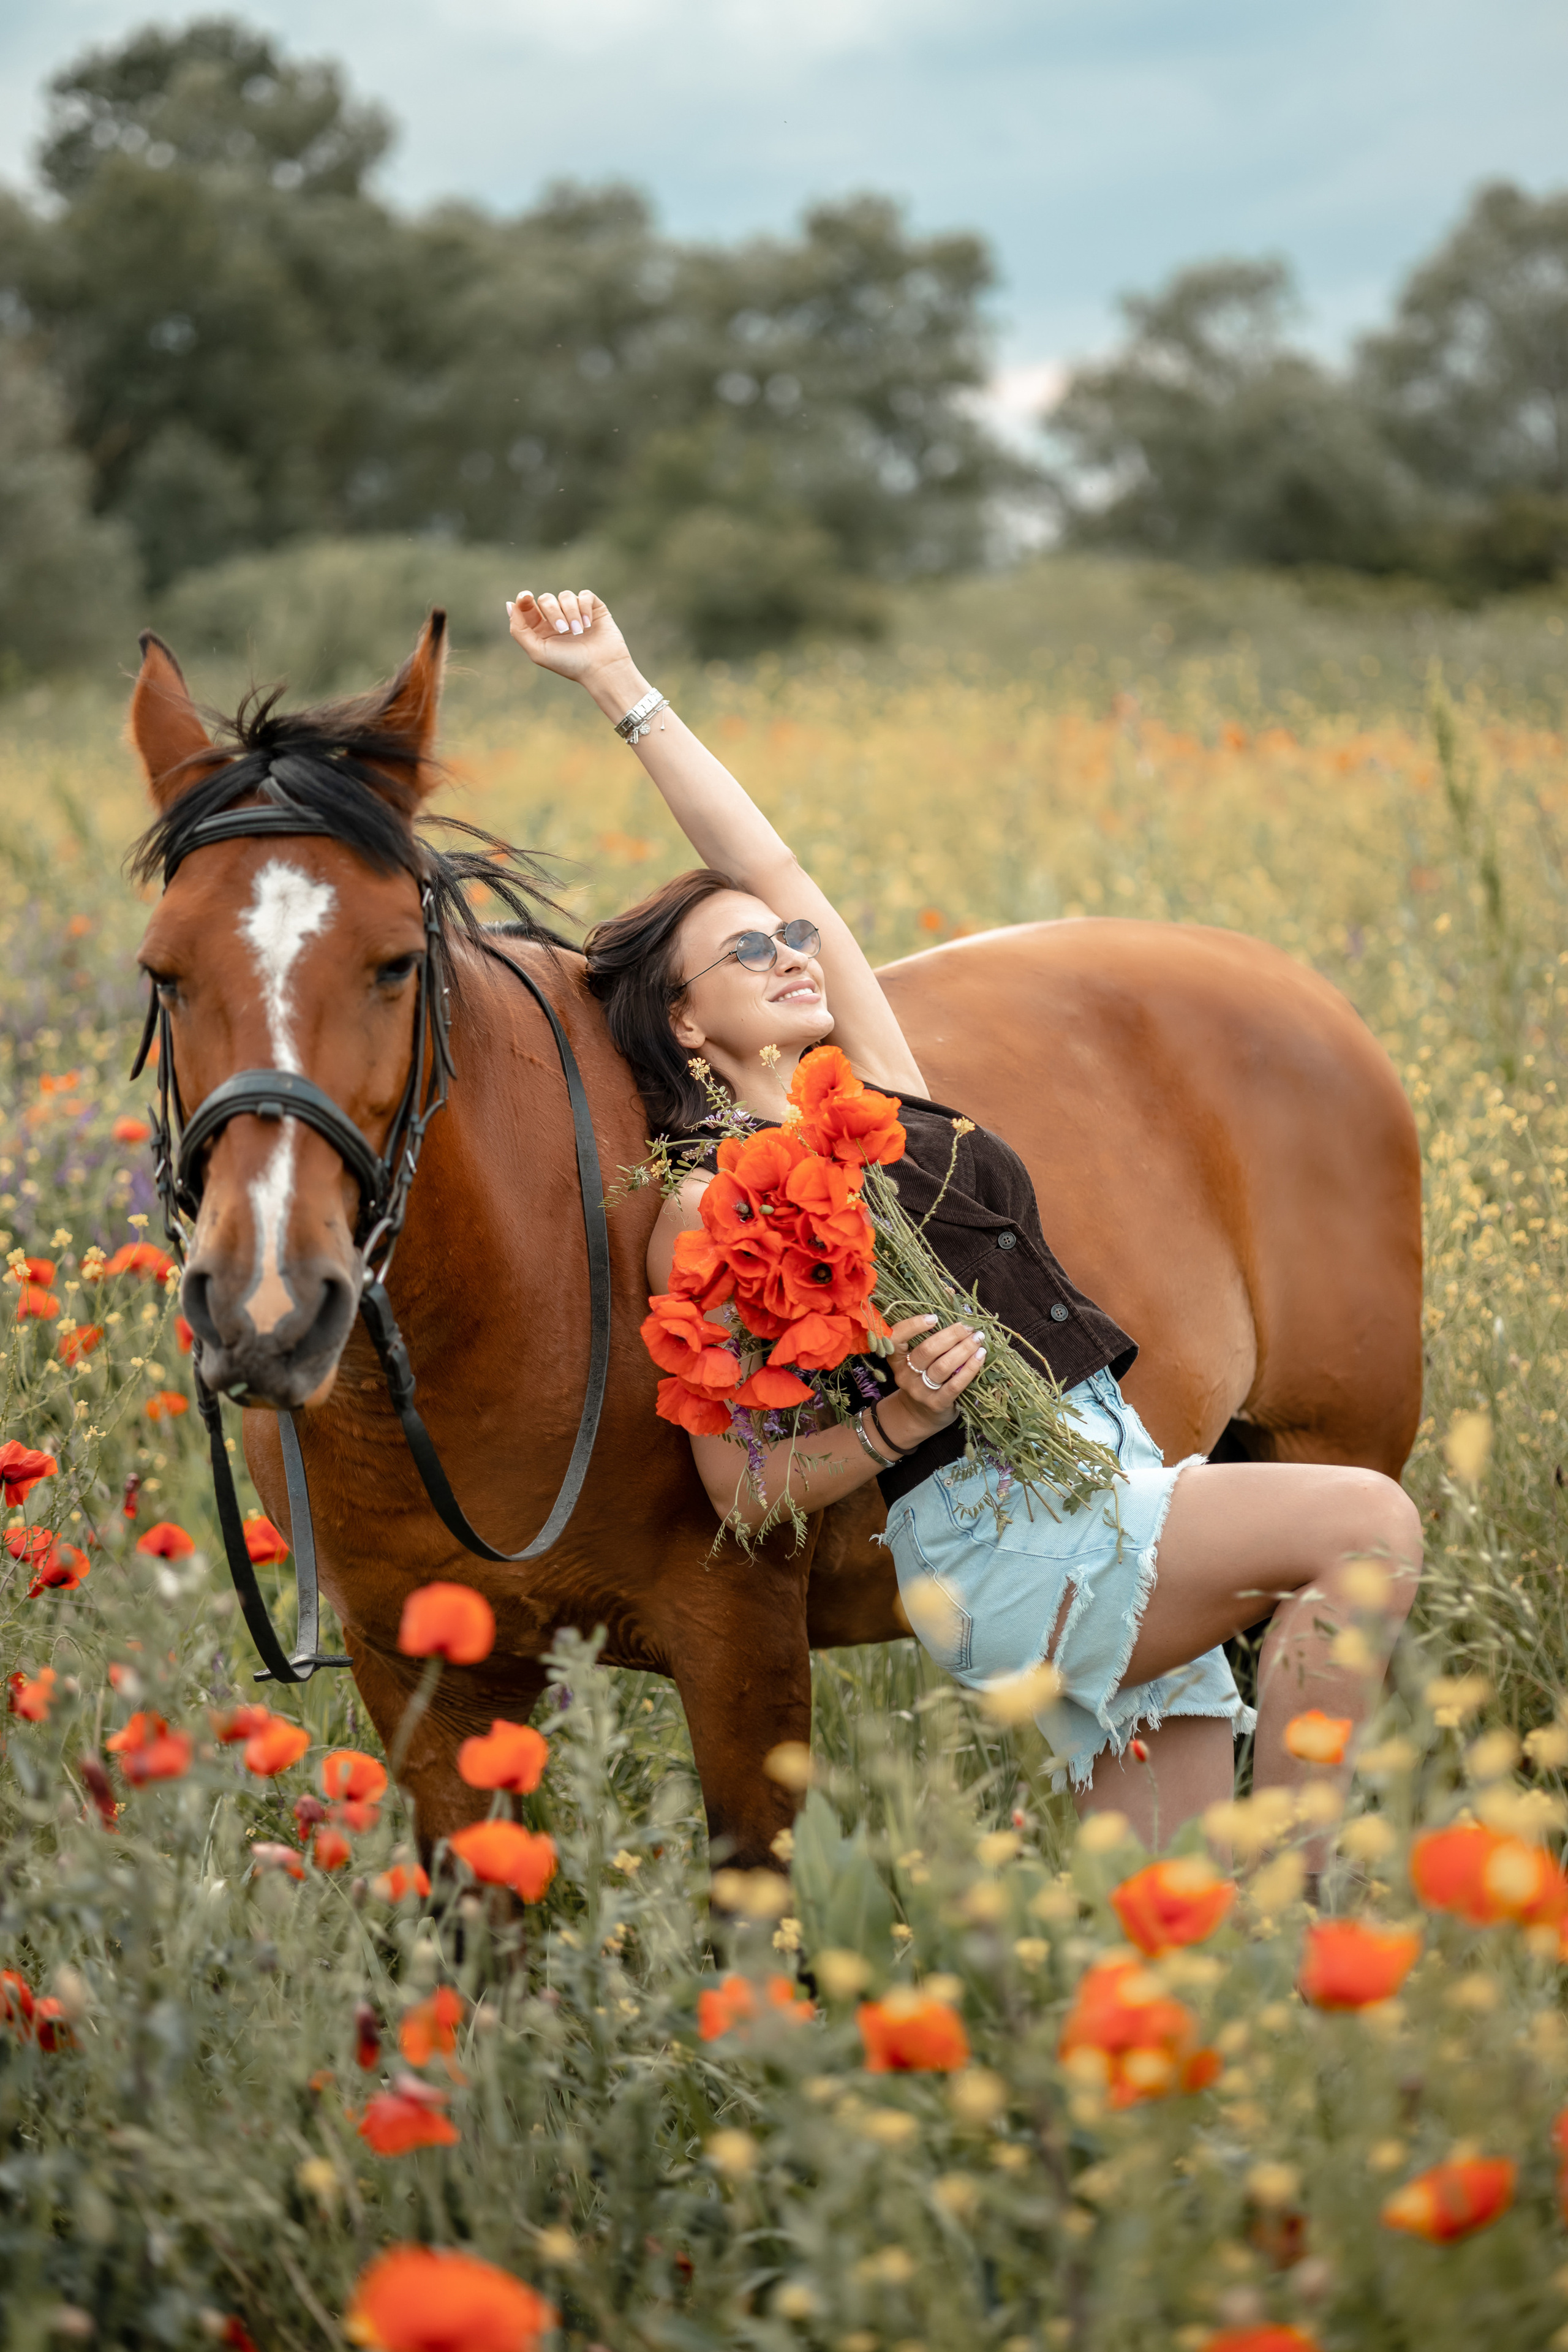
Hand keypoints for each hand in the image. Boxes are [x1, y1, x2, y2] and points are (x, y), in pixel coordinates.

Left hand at [505, 589, 637, 695]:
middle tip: (563, 630)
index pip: (528, 606)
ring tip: (579, 631)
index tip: (526, 598)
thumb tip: (510, 604)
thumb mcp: (538, 651)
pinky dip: (584, 607)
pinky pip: (585, 595)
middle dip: (553, 612)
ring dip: (571, 612)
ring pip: (565, 596)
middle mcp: (558, 618)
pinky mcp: (594, 608)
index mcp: (541, 629)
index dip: (524, 599)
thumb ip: (519, 630)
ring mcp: (576, 612)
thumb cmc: (569, 664)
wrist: (601, 668)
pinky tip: (589, 624)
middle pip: (546, 599)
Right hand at [878, 1314, 986, 1449]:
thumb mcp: (917, 1360)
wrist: (918, 1416)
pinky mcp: (937, 1403)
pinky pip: (955, 1384)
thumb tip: (952, 1299)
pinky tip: (980, 1356)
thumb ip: (928, 1336)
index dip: (913, 1325)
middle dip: (951, 1335)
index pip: (896, 1338)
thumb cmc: (922, 1379)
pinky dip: (970, 1368)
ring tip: (978, 1338)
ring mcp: (921, 1391)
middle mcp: (905, 1375)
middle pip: (927, 1350)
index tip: (934, 1317)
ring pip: (943, 1366)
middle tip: (968, 1326)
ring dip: (964, 1349)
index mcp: (897, 1360)